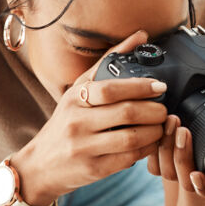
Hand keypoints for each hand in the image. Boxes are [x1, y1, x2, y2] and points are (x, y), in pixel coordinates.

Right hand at [12, 30, 168, 205]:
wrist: (39, 165)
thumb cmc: (65, 123)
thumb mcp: (79, 90)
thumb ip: (109, 62)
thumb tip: (141, 36)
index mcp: (74, 99)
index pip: (110, 89)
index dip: (140, 86)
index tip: (160, 86)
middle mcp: (77, 122)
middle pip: (126, 113)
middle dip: (154, 111)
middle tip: (165, 110)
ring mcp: (84, 148)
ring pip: (131, 138)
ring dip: (154, 132)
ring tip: (162, 126)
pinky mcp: (93, 169)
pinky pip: (128, 159)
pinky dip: (146, 150)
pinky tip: (151, 143)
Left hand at [148, 103, 204, 203]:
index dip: (203, 187)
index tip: (196, 175)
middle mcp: (199, 186)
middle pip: (184, 180)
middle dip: (181, 154)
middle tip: (182, 128)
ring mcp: (180, 179)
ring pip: (166, 171)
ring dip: (166, 145)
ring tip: (172, 120)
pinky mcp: (163, 169)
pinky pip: (153, 166)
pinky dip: (153, 148)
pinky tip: (157, 127)